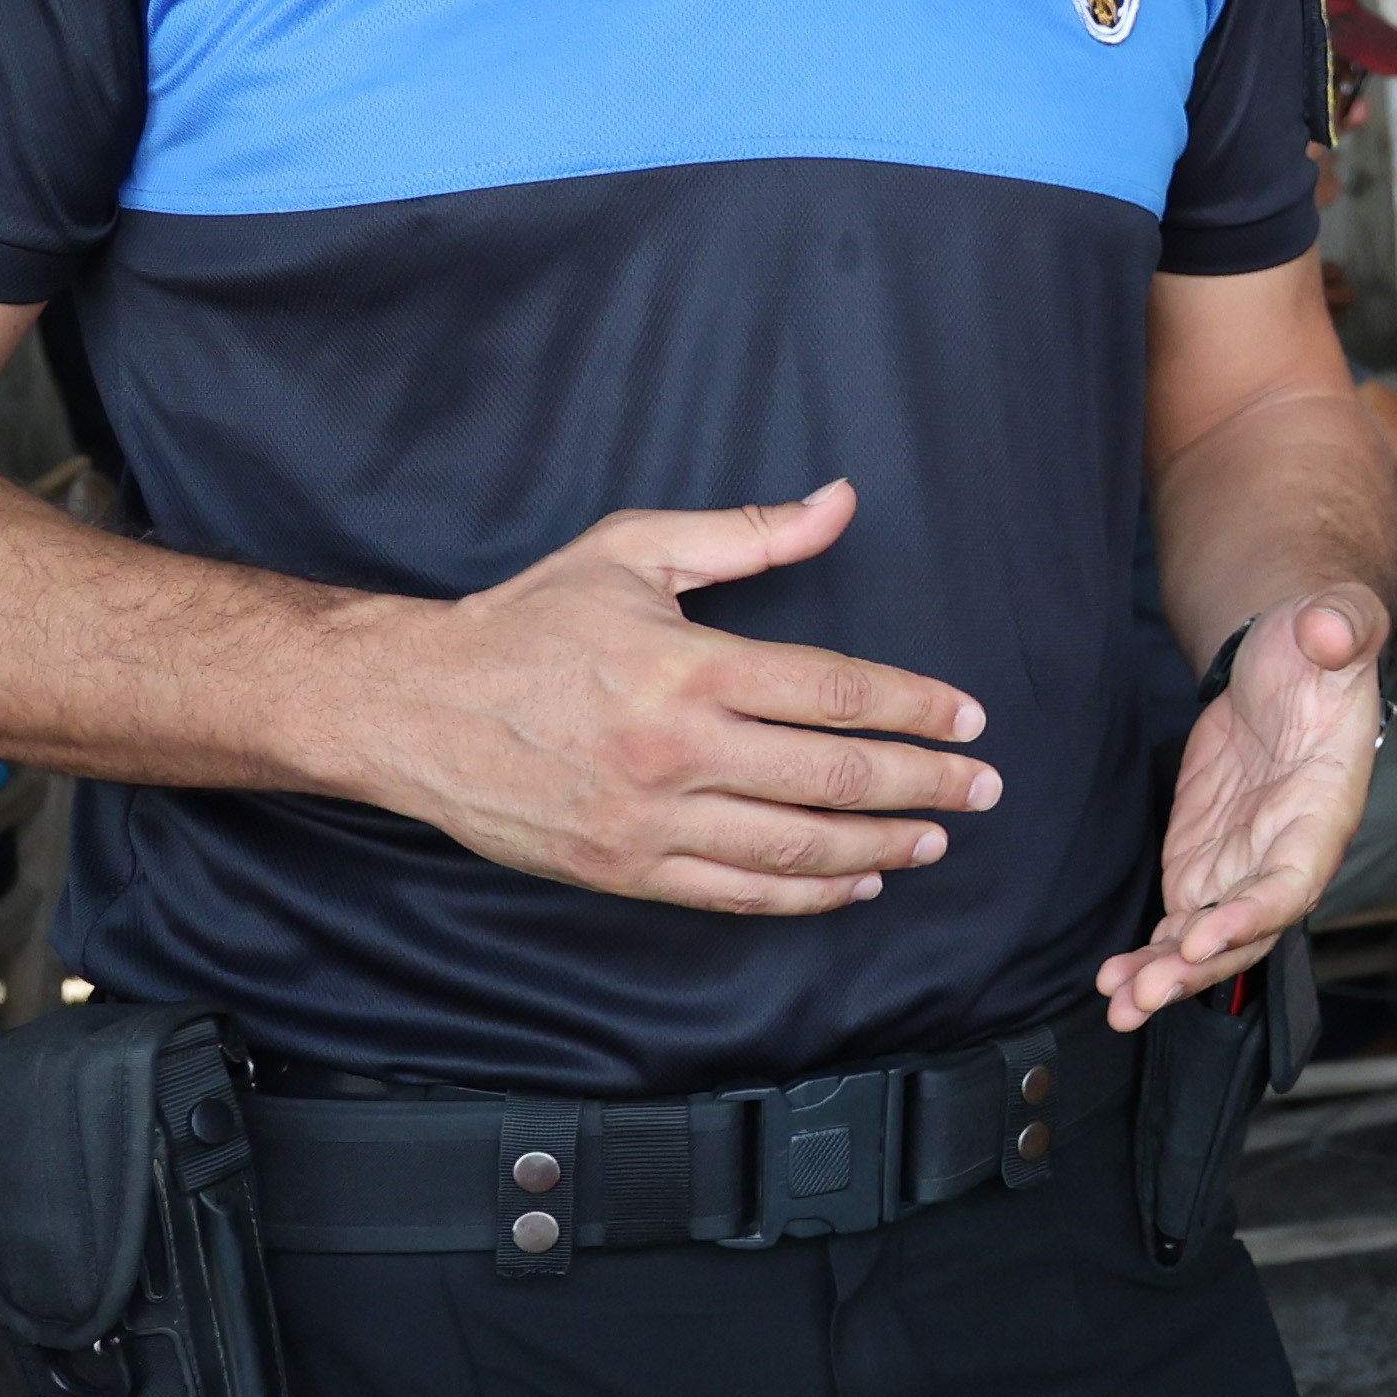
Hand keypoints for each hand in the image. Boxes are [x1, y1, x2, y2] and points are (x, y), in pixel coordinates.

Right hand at [381, 480, 995, 913]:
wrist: (412, 706)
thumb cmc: (528, 622)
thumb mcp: (633, 551)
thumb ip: (746, 534)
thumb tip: (840, 501)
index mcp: (690, 668)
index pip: (836, 693)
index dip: (916, 707)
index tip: (970, 717)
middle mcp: (677, 750)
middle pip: (834, 777)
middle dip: (924, 783)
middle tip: (983, 787)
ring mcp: (650, 820)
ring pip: (797, 848)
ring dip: (881, 847)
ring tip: (935, 838)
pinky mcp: (624, 871)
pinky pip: (738, 894)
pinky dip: (809, 895)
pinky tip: (858, 883)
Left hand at [1098, 585, 1385, 1028]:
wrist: (1282, 661)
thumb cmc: (1316, 646)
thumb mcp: (1334, 624)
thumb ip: (1340, 627)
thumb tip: (1328, 628)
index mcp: (1324, 809)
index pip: (1296, 877)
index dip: (1254, 912)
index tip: (1204, 934)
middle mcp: (1287, 852)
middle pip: (1247, 929)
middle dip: (1198, 968)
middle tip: (1144, 995)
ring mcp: (1243, 864)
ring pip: (1209, 940)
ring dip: (1167, 978)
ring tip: (1119, 1005)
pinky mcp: (1205, 863)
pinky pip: (1179, 924)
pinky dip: (1151, 957)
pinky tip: (1114, 981)